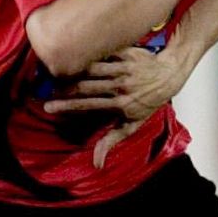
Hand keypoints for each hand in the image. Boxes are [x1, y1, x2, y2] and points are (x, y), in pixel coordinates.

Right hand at [44, 46, 186, 168]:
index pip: (88, 105)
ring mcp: (124, 69)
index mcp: (121, 105)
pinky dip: (88, 54)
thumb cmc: (148, 102)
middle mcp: (121, 86)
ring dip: (73, 70)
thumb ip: (111, 141)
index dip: (66, 106)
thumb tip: (97, 164)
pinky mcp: (126, 53)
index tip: (48, 107)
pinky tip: (75, 57)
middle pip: (85, 86)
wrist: (169, 75)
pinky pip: (102, 53)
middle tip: (48, 90)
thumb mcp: (132, 125)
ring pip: (91, 68)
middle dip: (64, 88)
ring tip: (58, 74)